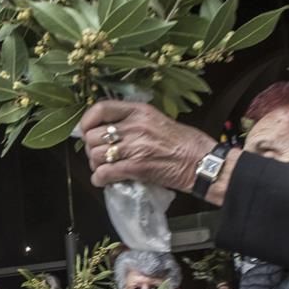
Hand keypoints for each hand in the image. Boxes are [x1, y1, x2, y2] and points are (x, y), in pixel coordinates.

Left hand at [80, 101, 218, 194]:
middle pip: (93, 137)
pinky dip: (99, 179)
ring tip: (106, 168)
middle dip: (92, 149)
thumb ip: (131, 121)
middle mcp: (135, 126)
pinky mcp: (136, 168)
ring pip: (95, 156)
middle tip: (100, 156)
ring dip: (96, 165)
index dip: (87, 121)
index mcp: (140, 111)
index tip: (86, 131)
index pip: (101, 108)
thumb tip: (104, 129)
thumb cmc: (182, 142)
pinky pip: (104, 173)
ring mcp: (135, 147)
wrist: (201, 161)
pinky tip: (105, 180)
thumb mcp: (156, 119)